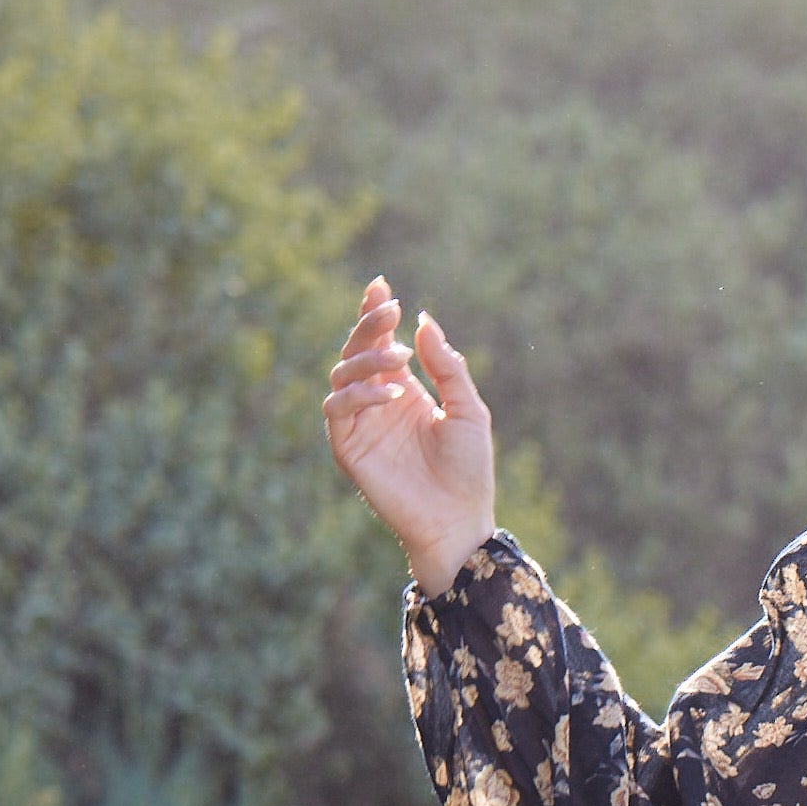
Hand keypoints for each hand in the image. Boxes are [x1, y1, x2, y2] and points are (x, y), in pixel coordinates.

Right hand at [323, 275, 497, 595]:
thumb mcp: (468, 410)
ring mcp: (360, 424)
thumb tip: (423, 321)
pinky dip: (360, 395)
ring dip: (365, 359)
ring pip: (341, 375)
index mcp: (404, 390)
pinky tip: (391, 393)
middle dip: (368, 326)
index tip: (381, 285)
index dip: (375, 314)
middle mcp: (377, 403)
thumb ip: (448, 367)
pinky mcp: (347, 447)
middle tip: (388, 309)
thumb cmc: (468, 469)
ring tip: (397, 358)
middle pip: (356, 351)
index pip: (380, 343)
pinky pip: (338, 410)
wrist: (459, 519)